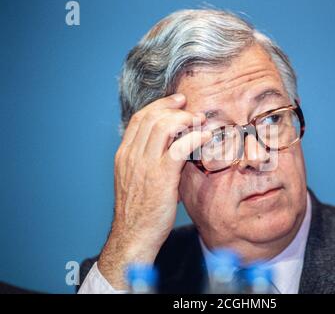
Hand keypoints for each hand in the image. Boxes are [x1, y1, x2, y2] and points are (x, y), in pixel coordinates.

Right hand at [97, 93, 209, 288]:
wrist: (133, 235)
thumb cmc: (139, 211)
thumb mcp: (136, 180)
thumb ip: (148, 161)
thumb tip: (171, 148)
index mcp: (124, 155)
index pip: (139, 119)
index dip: (159, 106)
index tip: (175, 103)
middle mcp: (132, 155)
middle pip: (151, 117)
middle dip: (173, 107)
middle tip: (189, 107)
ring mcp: (145, 165)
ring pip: (164, 126)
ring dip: (185, 119)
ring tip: (199, 122)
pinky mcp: (161, 176)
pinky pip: (179, 147)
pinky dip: (195, 137)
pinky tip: (206, 137)